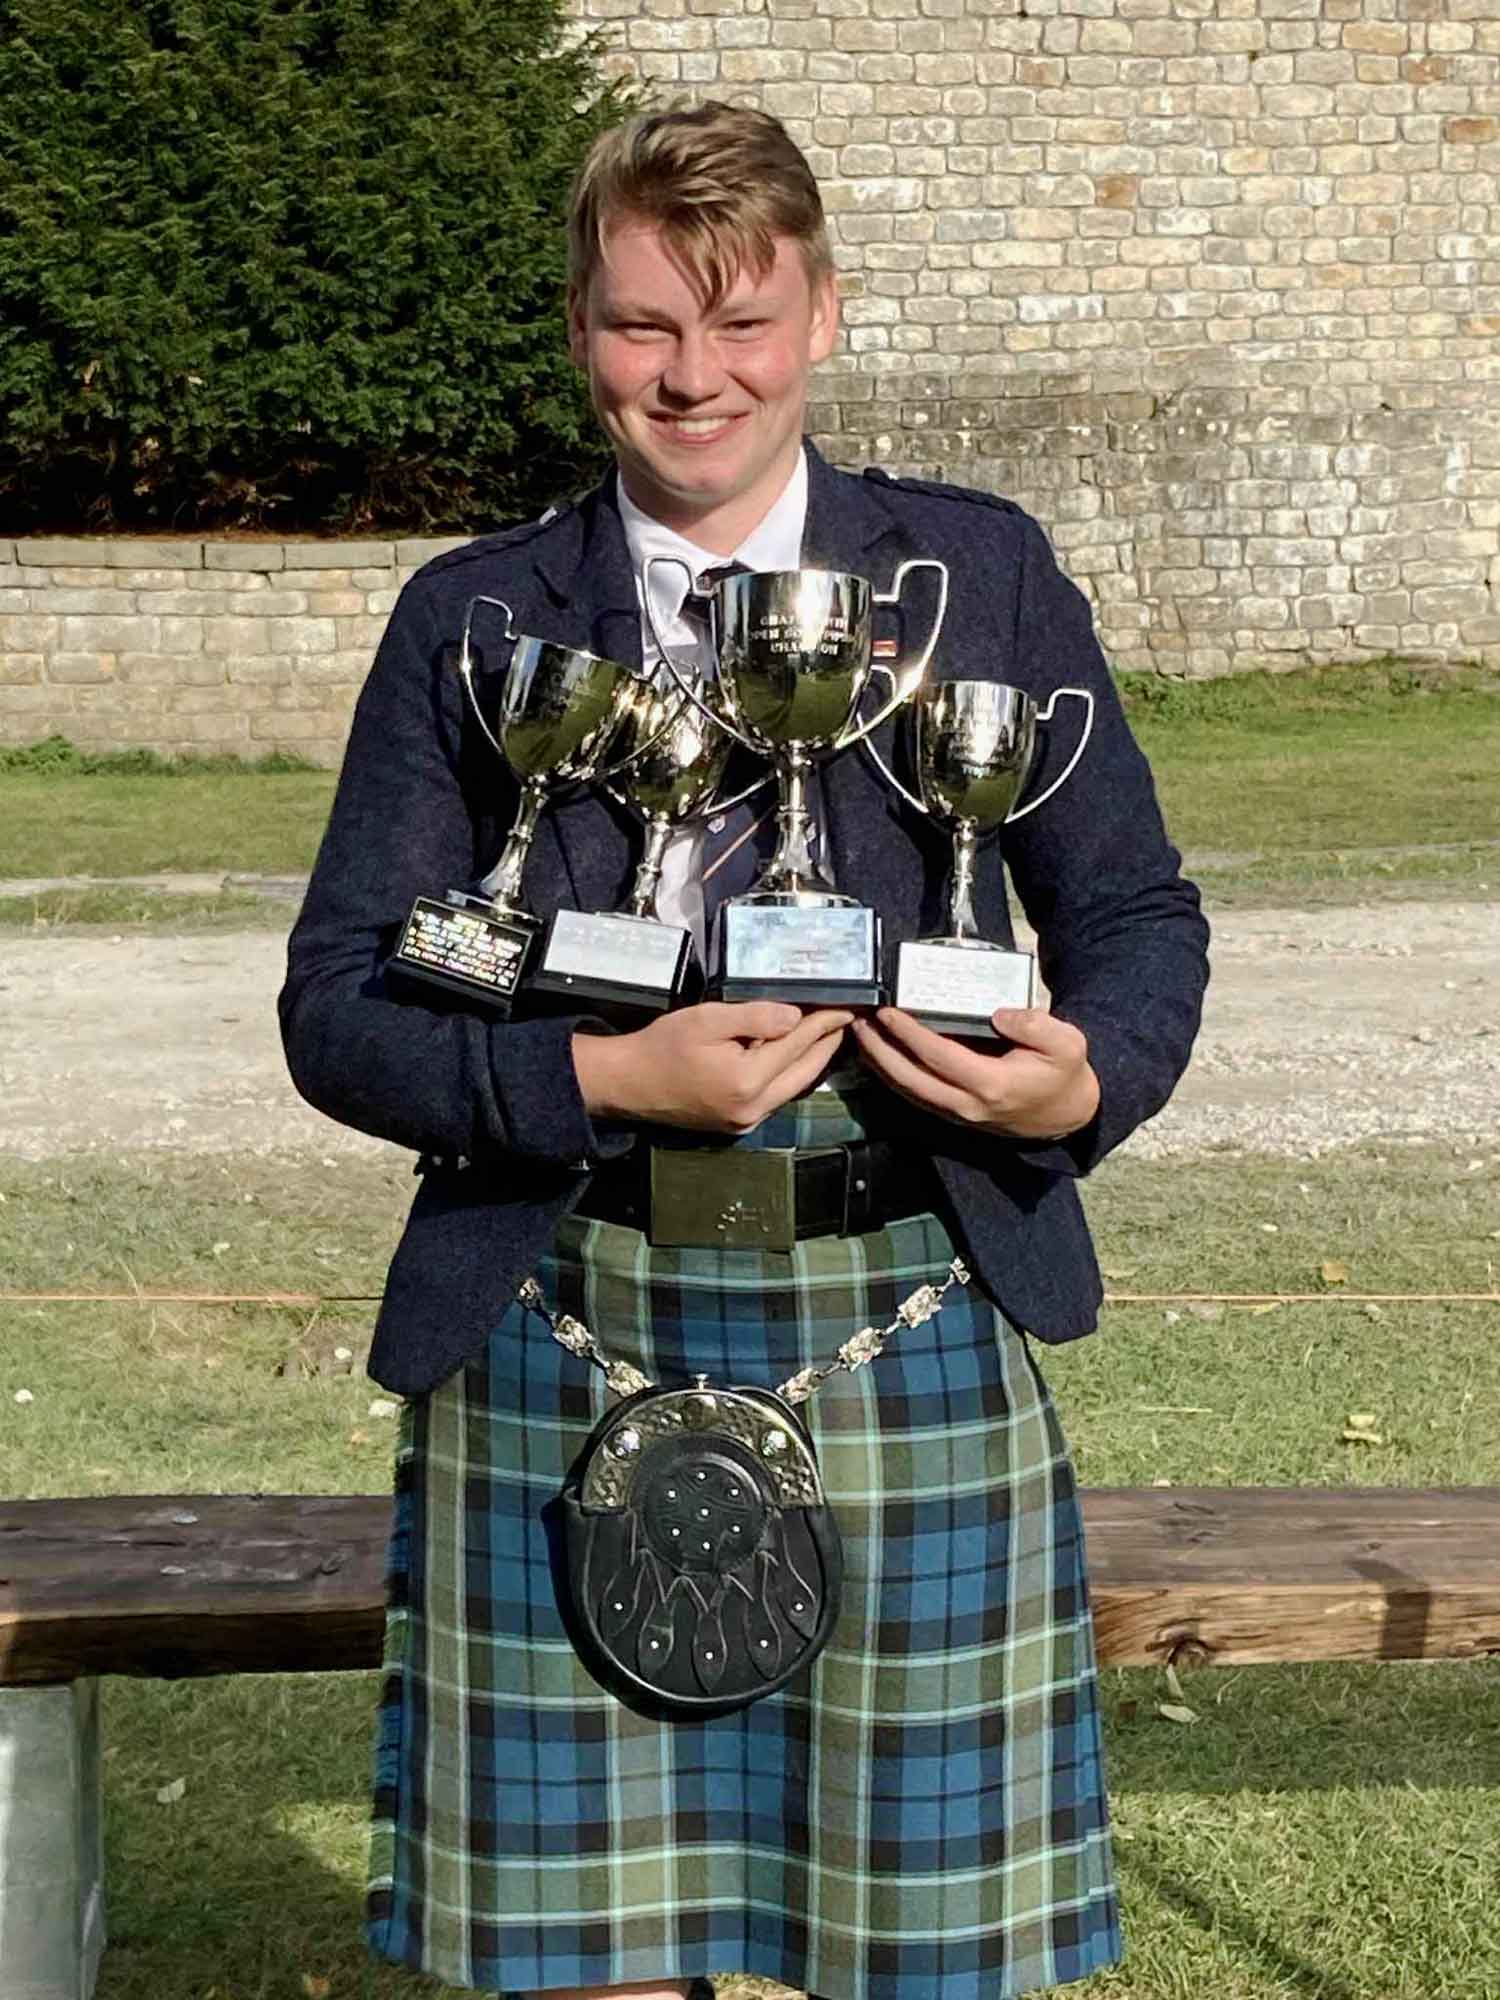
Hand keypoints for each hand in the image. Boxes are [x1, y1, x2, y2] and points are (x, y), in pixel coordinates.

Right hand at [573, 1002, 852, 1135]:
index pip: (797, 1045)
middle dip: (827, 1044)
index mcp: (746, 1081)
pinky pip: (775, 1096)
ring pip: (793, 1087)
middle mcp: (753, 1108)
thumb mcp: (707, 1019)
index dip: (824, 1023)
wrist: (628, 1083)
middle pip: (805, 1073)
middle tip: (845, 1019)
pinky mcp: (738, 1124)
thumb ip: (755, 1017)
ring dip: (812, 1060)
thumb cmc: (662, 1047)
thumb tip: (796, 1017)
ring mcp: (746, 1121)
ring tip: (826, 1033)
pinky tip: (793, 1055)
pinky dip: (789, 1074)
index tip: (846, 1007)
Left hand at [851, 1005, 1099, 1141]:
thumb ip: (1035, 1025)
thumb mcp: (1067, 1043)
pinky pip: (915, 1095)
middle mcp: (967, 1104)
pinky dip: (892, 1076)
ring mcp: (958, 1114)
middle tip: (858, 1021)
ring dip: (879, 1064)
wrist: (1067, 1115)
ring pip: (907, 1091)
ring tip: (860, 1034)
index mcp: (992, 1084)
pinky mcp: (953, 1114)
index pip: (938, 1056)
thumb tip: (998, 1013)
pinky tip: (879, 1055)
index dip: (909, 1034)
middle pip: (910, 1079)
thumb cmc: (1064, 1073)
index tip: (887, 1012)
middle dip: (879, 1050)